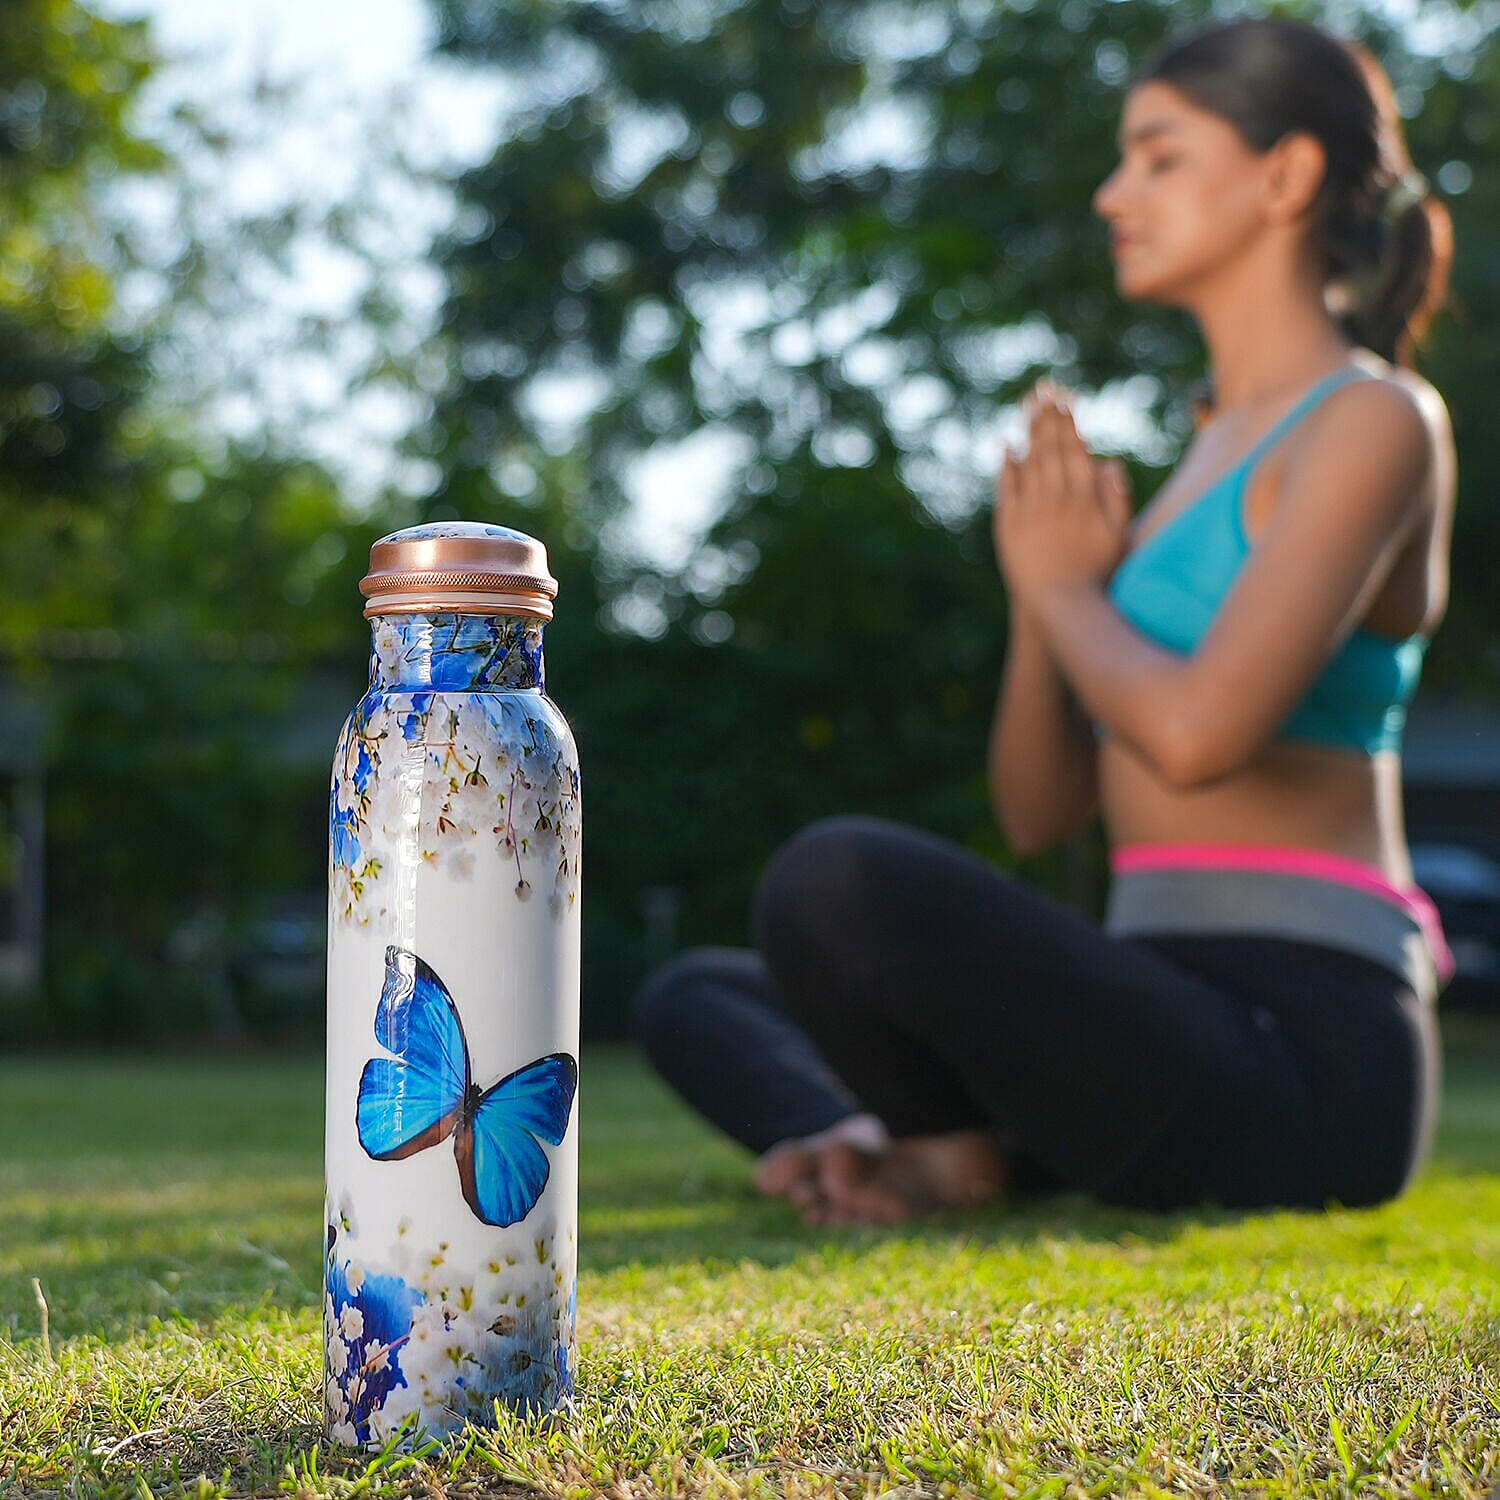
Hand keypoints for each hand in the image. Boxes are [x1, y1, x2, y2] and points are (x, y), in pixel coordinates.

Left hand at [994, 379, 1132, 608]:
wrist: (1060, 606)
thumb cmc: (1096, 573)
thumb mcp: (1118, 536)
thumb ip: (1117, 498)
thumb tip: (1110, 462)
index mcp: (1084, 498)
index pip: (1075, 450)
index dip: (1069, 423)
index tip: (1065, 401)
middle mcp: (1055, 500)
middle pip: (1050, 449)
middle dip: (1047, 418)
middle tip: (1043, 391)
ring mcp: (1029, 512)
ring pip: (1029, 463)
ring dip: (1028, 433)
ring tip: (1029, 407)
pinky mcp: (1008, 527)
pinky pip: (1006, 489)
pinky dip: (1006, 466)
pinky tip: (1007, 447)